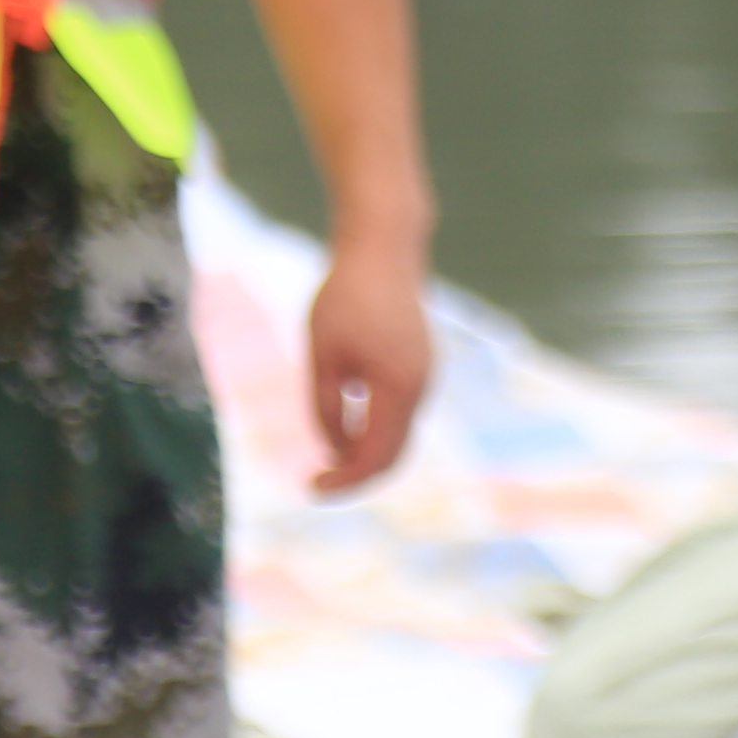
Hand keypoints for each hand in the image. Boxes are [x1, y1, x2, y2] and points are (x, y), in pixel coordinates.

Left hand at [304, 236, 432, 494]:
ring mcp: (426, 377)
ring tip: (326, 458)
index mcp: (398, 388)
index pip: (374, 457)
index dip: (344, 481)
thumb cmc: (345, 299)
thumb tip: (334, 451)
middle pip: (393, 455)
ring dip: (365, 453)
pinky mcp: (421, 366)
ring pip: (399, 436)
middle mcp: (421, 388)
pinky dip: (376, 431)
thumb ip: (327, 408)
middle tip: (317, 483)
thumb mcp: (323, 358)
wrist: (383, 249)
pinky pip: (401, 414)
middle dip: (356, 475)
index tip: (310, 488)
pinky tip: (346, 428)